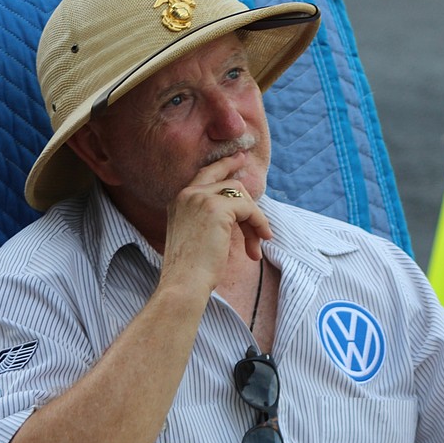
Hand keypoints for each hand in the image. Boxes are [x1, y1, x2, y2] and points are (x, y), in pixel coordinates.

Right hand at [161, 152, 271, 290]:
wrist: (183, 283)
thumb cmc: (189, 270)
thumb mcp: (196, 236)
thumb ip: (209, 220)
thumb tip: (238, 211)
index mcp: (179, 200)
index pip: (206, 174)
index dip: (225, 165)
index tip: (240, 159)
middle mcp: (187, 193)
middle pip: (228, 182)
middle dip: (250, 199)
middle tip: (264, 220)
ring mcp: (200, 198)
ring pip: (240, 195)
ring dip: (254, 220)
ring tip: (257, 246)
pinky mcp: (216, 208)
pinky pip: (248, 208)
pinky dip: (258, 224)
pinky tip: (258, 243)